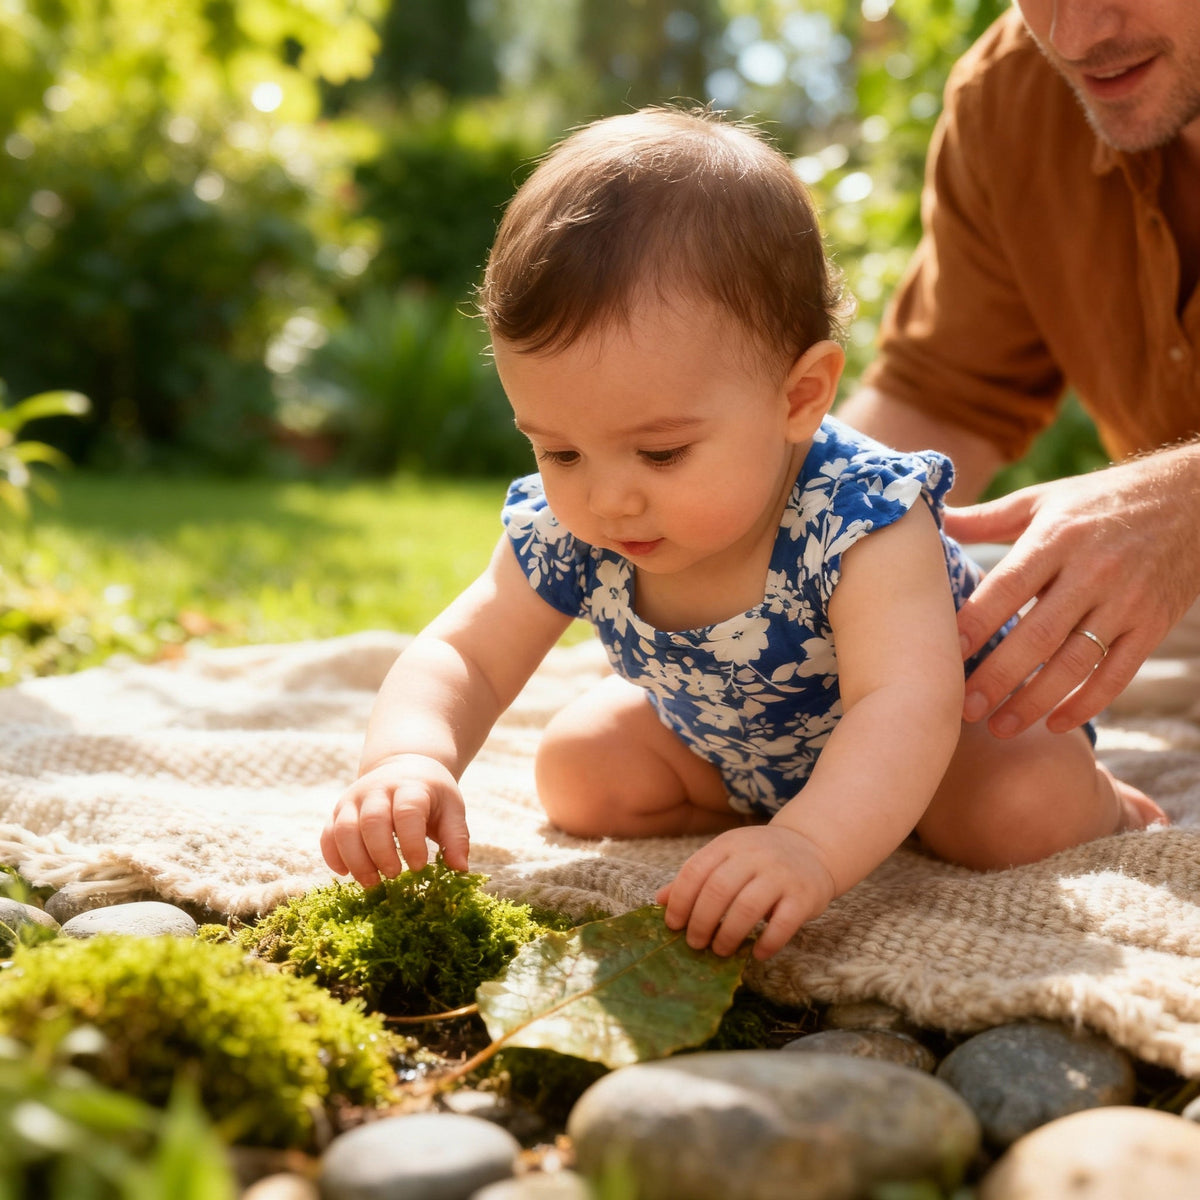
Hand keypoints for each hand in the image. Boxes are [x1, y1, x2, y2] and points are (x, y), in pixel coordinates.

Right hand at [320, 753, 469, 887]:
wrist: (405, 766)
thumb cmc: (431, 794)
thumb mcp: (451, 808)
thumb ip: (456, 837)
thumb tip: (460, 869)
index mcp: (410, 786)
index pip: (407, 812)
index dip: (411, 842)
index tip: (419, 866)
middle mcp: (377, 789)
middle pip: (371, 822)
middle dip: (381, 854)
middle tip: (394, 876)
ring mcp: (353, 799)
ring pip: (343, 830)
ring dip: (356, 861)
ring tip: (373, 883)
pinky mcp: (338, 811)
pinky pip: (328, 835)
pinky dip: (333, 857)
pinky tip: (346, 874)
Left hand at [655, 825, 836, 960]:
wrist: (811, 848)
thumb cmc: (759, 859)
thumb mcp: (726, 858)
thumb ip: (696, 878)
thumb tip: (660, 901)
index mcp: (729, 844)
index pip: (696, 871)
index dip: (680, 901)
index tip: (673, 925)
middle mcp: (754, 855)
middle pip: (718, 890)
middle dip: (701, 922)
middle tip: (695, 944)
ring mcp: (780, 874)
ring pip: (747, 907)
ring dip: (728, 934)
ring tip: (720, 950)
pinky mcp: (804, 895)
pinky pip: (783, 923)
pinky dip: (767, 942)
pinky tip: (756, 953)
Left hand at [945, 447, 1199, 736]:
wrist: (1192, 499)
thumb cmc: (1100, 501)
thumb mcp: (1044, 500)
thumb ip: (988, 518)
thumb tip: (933, 520)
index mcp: (1057, 538)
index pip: (1008, 587)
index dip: (975, 623)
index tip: (942, 654)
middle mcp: (1092, 571)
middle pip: (1038, 635)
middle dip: (998, 676)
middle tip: (962, 707)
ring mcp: (1127, 601)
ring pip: (1076, 663)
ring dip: (1035, 700)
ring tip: (999, 726)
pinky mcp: (1153, 624)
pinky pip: (1118, 674)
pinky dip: (1087, 703)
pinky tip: (1055, 723)